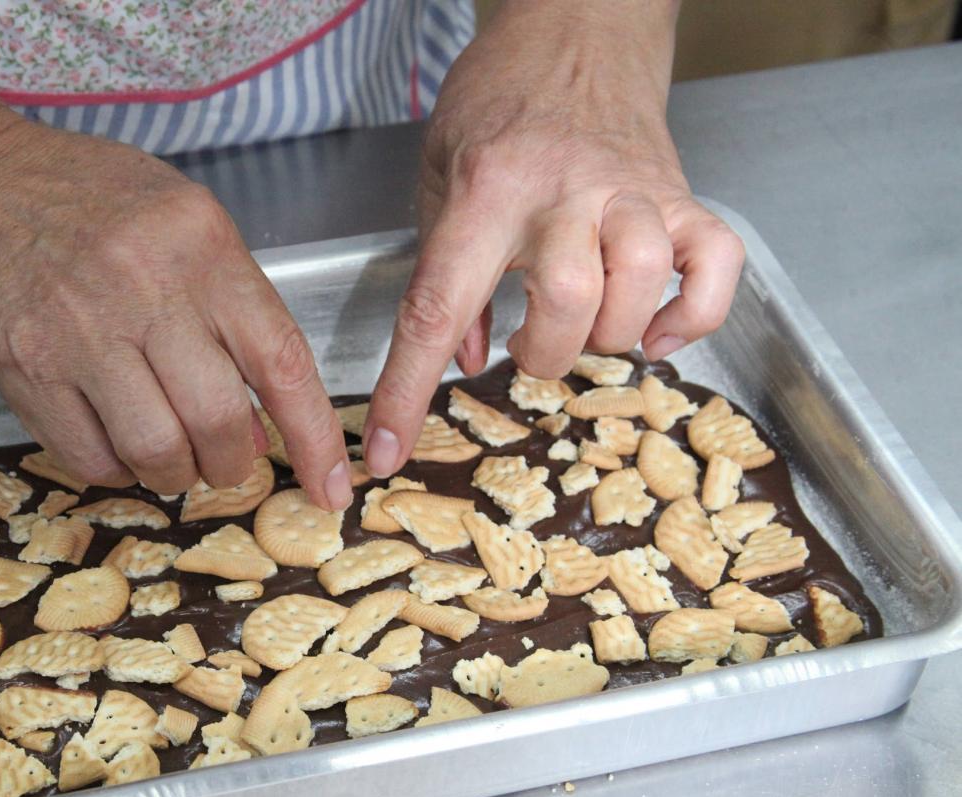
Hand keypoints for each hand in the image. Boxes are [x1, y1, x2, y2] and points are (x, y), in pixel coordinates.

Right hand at [0, 119, 350, 507]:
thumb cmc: (90, 200)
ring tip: (169, 451)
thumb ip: (231, 311)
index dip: (313, 437)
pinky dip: (115, 468)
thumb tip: (259, 425)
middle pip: (217, 421)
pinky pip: (90, 458)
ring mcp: (79, 334)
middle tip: (223, 459)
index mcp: (200, 248)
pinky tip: (115, 441)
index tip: (332, 487)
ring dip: (174, 472)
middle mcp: (143, 290)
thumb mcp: (184, 220)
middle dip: (230, 463)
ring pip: (156, 450)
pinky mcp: (26, 369)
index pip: (280, 361)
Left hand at [364, 0, 743, 477]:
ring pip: (639, 285)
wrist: (576, 28)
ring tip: (588, 326)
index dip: (408, 389)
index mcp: (485, 191)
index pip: (437, 307)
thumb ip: (443, 271)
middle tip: (530, 343)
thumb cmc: (497, 107)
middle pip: (566, 303)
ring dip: (609, 335)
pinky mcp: (683, 194)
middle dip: (543, 354)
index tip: (386, 449)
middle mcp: (563, 191)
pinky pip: (716, 266)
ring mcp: (631, 192)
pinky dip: (695, 315)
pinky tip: (660, 328)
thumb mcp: (439, 178)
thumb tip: (462, 360)